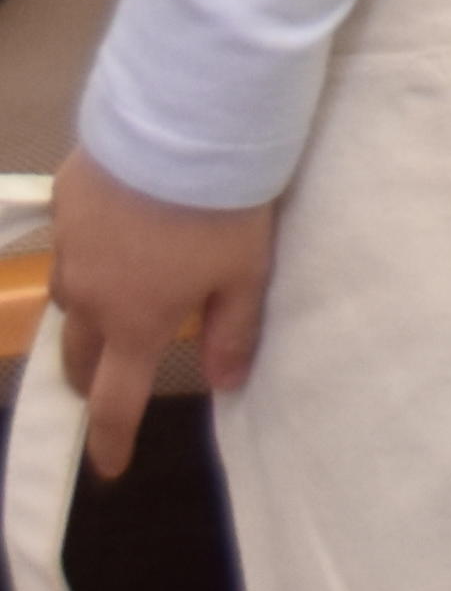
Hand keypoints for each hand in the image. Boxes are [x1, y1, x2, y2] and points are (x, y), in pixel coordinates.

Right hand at [47, 149, 274, 476]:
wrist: (181, 123)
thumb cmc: (223, 206)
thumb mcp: (246, 272)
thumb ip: (232, 332)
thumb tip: (222, 384)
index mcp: (136, 324)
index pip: (115, 402)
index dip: (111, 439)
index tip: (110, 467)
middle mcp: (91, 297)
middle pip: (78, 357)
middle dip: (90, 379)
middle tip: (107, 385)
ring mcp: (69, 250)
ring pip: (71, 301)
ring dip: (89, 316)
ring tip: (117, 308)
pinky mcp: (64, 206)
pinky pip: (72, 246)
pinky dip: (91, 255)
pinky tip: (117, 235)